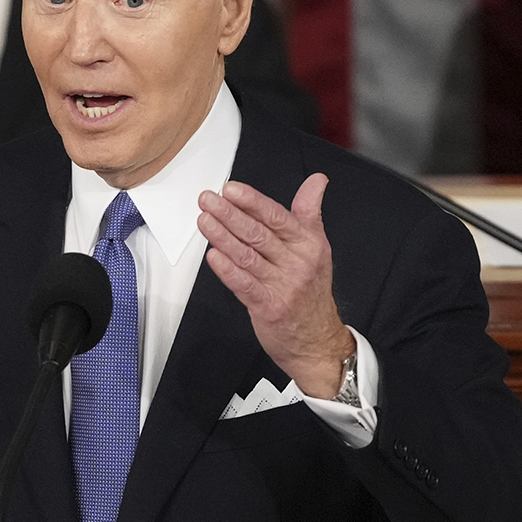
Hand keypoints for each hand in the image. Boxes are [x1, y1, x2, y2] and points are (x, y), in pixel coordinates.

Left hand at [197, 175, 354, 398]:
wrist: (317, 340)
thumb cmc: (311, 292)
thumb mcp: (317, 248)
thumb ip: (309, 213)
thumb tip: (317, 181)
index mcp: (309, 244)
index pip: (277, 216)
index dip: (252, 201)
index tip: (230, 189)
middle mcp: (297, 263)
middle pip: (258, 233)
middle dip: (229, 214)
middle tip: (207, 200)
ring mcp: (283, 286)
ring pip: (247, 255)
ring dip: (222, 236)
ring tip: (204, 220)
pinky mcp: (268, 306)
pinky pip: (244, 284)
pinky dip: (227, 269)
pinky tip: (213, 255)